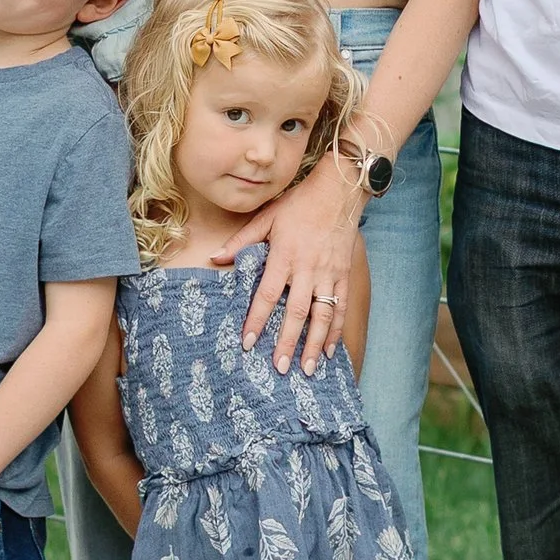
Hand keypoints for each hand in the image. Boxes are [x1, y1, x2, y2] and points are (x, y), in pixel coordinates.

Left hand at [216, 154, 361, 373]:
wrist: (340, 191)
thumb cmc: (300, 203)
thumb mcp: (267, 217)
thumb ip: (242, 241)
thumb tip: (215, 257)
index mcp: (284, 255)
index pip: (267, 294)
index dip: (256, 319)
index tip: (248, 343)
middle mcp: (307, 268)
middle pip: (296, 311)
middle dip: (287, 341)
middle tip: (279, 367)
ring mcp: (329, 274)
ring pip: (322, 315)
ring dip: (314, 344)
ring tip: (306, 369)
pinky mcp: (344, 275)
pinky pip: (341, 307)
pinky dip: (336, 330)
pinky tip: (329, 351)